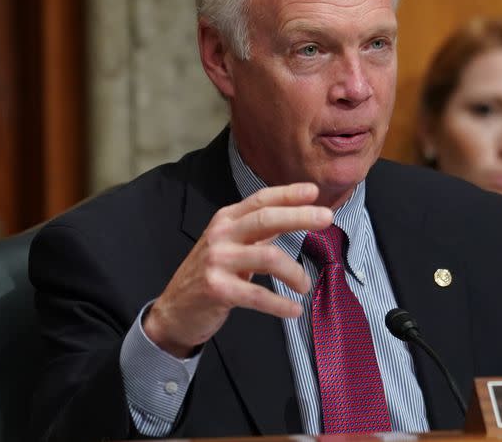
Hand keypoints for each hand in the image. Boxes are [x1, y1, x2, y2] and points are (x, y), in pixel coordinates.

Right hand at [144, 182, 332, 357]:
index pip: (261, 200)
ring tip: (305, 285)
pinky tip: (294, 309)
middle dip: (300, 217)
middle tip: (327, 219)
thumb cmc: (210, 274)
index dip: (288, 193)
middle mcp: (221, 235)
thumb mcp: (231, 244)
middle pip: (266, 219)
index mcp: (226, 220)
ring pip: (268, 257)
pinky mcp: (217, 289)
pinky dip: (280, 304)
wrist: (174, 310)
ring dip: (294, 272)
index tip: (314, 191)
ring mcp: (218, 261)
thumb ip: (259, 231)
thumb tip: (296, 215)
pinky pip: (258, 295)